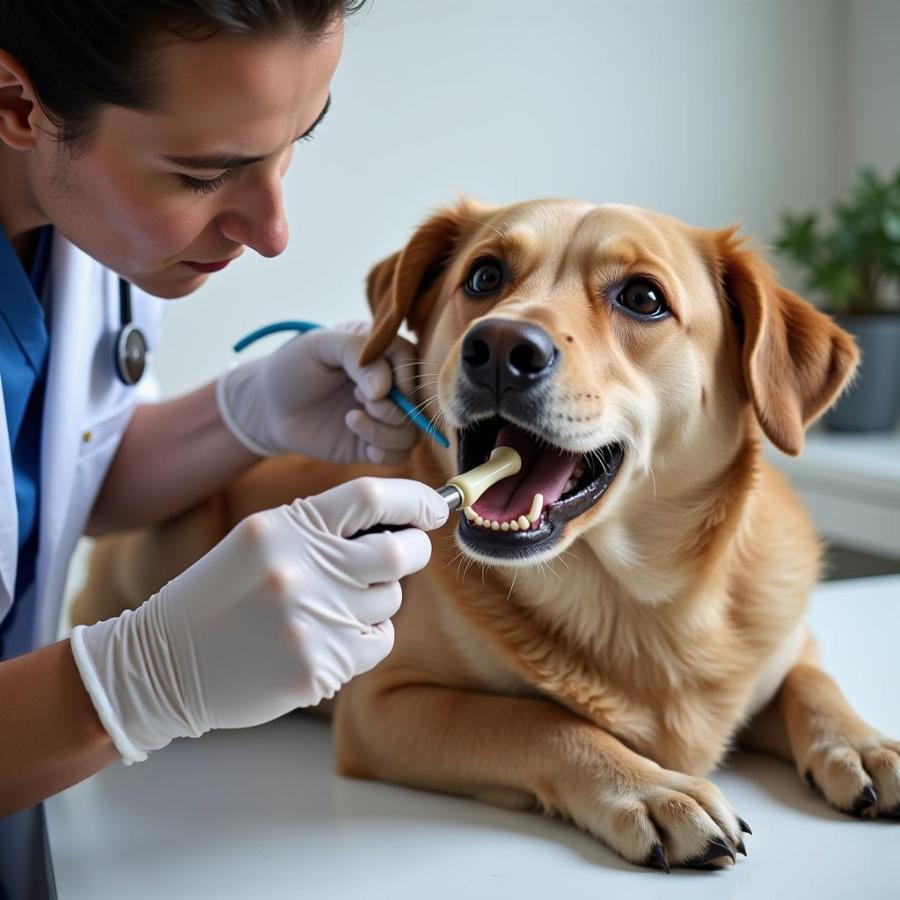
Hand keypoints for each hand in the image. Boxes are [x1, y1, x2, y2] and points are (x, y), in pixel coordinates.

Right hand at [70, 477, 447, 762]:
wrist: (162, 663)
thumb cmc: (219, 594)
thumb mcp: (260, 539)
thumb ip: (322, 527)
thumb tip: (399, 522)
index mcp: (286, 527)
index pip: (371, 496)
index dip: (415, 500)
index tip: (435, 509)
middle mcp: (303, 570)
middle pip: (400, 552)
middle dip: (414, 550)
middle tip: (404, 555)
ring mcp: (312, 621)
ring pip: (390, 600)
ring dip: (377, 600)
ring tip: (332, 607)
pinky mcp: (318, 666)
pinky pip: (377, 642)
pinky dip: (366, 638)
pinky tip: (327, 639)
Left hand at [216, 321, 418, 463]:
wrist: (268, 407)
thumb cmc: (292, 368)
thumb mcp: (319, 345)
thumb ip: (355, 351)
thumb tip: (383, 388)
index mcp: (379, 353)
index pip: (411, 361)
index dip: (404, 378)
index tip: (375, 389)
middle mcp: (388, 385)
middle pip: (417, 402)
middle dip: (393, 408)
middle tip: (359, 401)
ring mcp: (382, 417)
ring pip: (410, 432)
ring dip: (385, 431)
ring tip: (352, 420)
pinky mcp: (372, 444)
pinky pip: (399, 456)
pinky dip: (385, 453)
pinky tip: (360, 442)